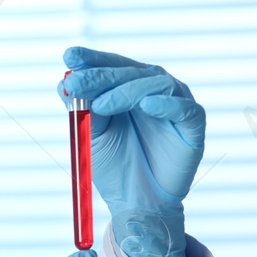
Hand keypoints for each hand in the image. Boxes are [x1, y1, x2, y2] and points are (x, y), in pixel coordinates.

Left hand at [60, 47, 205, 256]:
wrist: (137, 200)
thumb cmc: (114, 166)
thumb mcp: (91, 135)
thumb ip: (81, 109)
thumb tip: (63, 83)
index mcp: (128, 88)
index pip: (111, 66)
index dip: (92, 59)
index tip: (69, 56)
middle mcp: (153, 90)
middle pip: (130, 72)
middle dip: (100, 75)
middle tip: (76, 81)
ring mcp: (175, 104)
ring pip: (155, 84)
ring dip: (125, 92)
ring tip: (101, 106)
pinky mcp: (194, 124)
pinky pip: (184, 108)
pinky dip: (166, 104)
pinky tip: (147, 105)